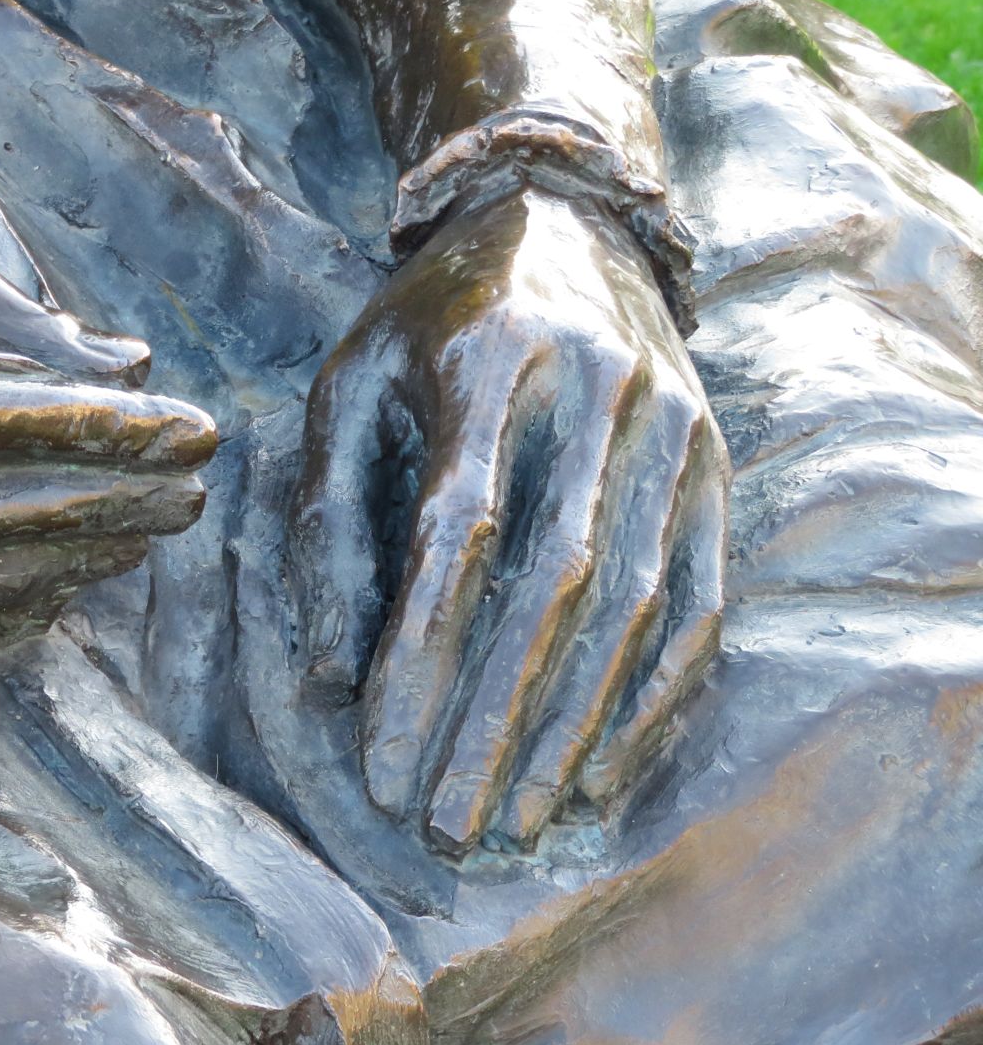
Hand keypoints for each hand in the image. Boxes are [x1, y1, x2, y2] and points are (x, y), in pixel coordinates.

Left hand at [290, 188, 726, 854]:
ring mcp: (677, 430)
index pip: (456, 539)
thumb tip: (329, 676)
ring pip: (638, 606)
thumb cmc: (427, 322)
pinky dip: (657, 695)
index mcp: (493, 366)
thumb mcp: (347, 387)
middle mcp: (602, 395)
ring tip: (520, 820)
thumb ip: (328, 520)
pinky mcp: (716, 466)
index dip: (419, 663)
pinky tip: (604, 769)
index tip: (381, 764)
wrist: (563, 218)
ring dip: (577, 727)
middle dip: (496, 722)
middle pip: (556, 588)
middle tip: (446, 826)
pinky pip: (703, 599)